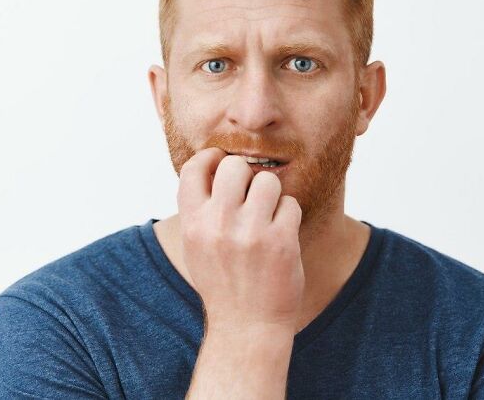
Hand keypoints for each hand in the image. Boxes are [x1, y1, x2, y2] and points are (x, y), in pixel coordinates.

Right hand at [177, 147, 304, 333]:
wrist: (247, 326)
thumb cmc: (222, 282)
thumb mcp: (195, 247)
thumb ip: (199, 208)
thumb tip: (213, 165)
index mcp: (193, 224)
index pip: (194, 168)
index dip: (210, 158)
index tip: (221, 163)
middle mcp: (218, 225)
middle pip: (234, 165)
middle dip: (246, 175)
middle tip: (250, 193)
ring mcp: (251, 233)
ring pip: (268, 181)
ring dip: (271, 194)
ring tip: (267, 215)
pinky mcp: (281, 242)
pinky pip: (290, 203)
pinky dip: (288, 215)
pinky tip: (281, 234)